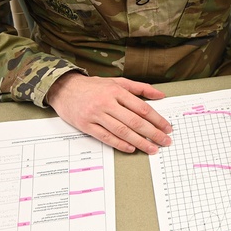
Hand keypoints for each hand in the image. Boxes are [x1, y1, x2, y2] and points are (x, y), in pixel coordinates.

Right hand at [46, 72, 171, 153]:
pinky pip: (106, 137)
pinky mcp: (86, 125)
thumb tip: (160, 95)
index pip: (142, 108)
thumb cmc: (92, 86)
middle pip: (134, 121)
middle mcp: (107, 103)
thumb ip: (140, 88)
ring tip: (151, 148)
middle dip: (153, 133)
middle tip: (165, 141)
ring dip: (139, 142)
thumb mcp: (117, 82)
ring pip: (122, 131)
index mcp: (116, 91)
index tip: (167, 127)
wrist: (64, 89)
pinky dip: (120, 144)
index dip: (157, 119)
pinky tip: (131, 148)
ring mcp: (96, 115)